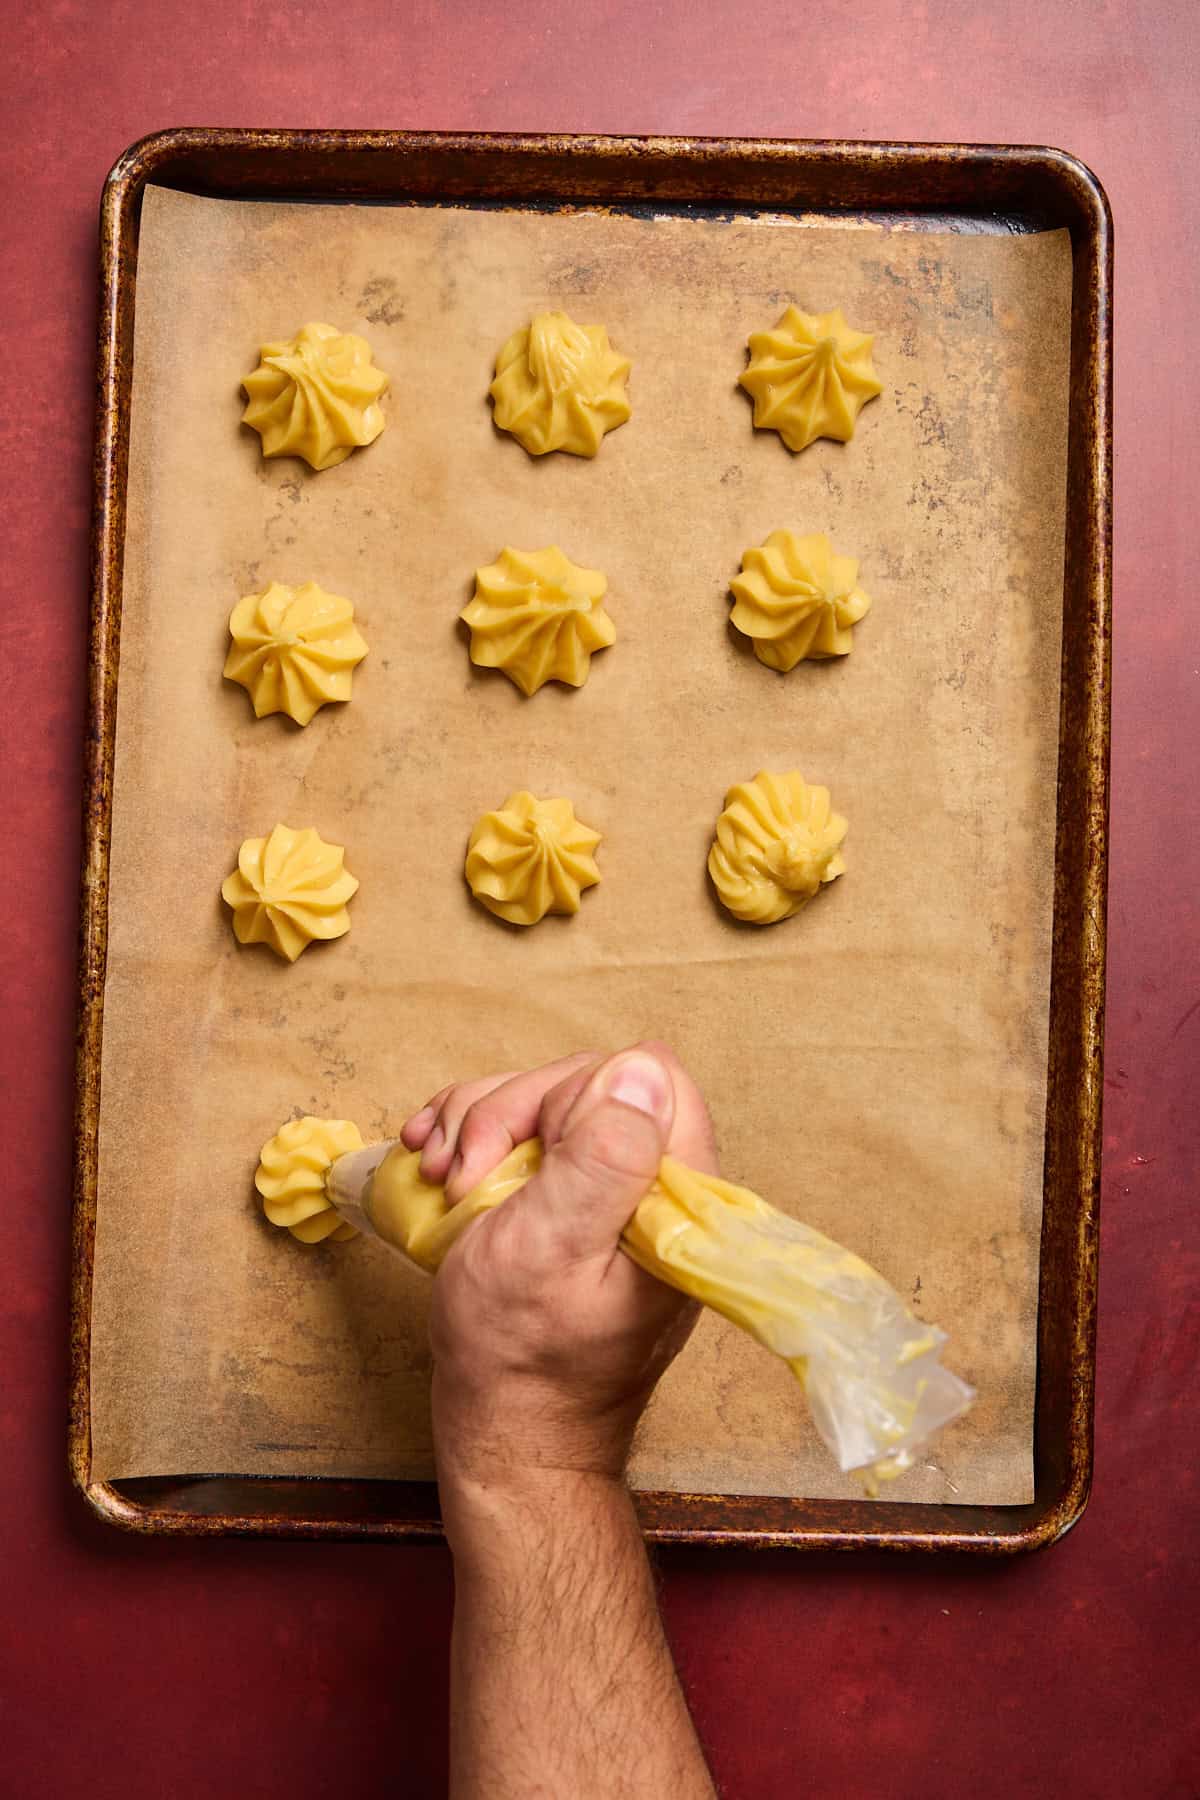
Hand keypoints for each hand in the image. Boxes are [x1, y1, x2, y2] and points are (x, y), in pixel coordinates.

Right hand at [400, 1042, 717, 1498]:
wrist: (507, 1439)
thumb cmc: (521, 1360)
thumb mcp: (549, 1249)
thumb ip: (601, 1158)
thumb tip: (638, 1071)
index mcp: (677, 1196)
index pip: (646, 1079)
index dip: (568, 1095)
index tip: (516, 1153)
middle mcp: (659, 1189)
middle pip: (588, 1085)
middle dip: (510, 1114)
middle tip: (461, 1176)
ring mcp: (616, 1200)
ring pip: (551, 1105)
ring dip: (480, 1127)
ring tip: (440, 1179)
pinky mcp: (579, 1211)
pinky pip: (532, 1140)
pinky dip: (476, 1143)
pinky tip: (437, 1170)